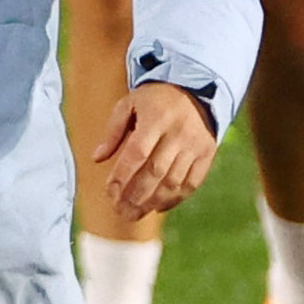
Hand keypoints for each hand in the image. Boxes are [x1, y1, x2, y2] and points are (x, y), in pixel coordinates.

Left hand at [92, 82, 217, 220]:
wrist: (196, 89)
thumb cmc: (154, 100)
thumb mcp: (129, 105)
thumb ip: (113, 131)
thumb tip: (96, 158)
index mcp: (157, 117)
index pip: (137, 152)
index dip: (123, 175)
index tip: (110, 192)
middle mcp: (179, 132)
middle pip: (155, 171)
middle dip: (135, 196)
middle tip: (120, 211)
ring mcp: (195, 144)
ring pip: (173, 181)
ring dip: (152, 202)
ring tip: (134, 214)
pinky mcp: (207, 153)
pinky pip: (192, 183)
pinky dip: (175, 199)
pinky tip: (158, 207)